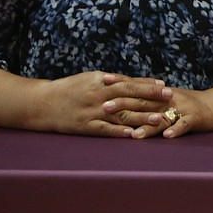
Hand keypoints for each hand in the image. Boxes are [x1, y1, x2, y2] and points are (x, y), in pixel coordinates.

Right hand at [38, 71, 172, 137]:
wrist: (41, 103)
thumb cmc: (70, 89)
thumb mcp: (91, 79)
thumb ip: (114, 81)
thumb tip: (137, 81)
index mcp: (101, 82)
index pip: (130, 83)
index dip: (148, 85)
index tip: (165, 86)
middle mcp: (98, 96)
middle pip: (129, 97)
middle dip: (151, 98)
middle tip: (171, 99)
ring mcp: (92, 112)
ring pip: (121, 114)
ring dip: (141, 116)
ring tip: (159, 118)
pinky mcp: (85, 127)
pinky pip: (105, 130)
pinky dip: (120, 131)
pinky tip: (134, 134)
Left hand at [104, 85, 212, 138]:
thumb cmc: (186, 105)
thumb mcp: (164, 98)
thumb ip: (145, 98)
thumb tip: (117, 96)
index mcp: (160, 94)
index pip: (137, 86)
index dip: (120, 82)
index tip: (101, 81)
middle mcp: (169, 99)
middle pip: (144, 101)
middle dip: (124, 104)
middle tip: (106, 107)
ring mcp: (182, 108)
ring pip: (162, 117)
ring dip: (147, 125)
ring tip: (134, 134)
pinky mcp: (195, 118)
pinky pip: (184, 124)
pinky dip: (176, 130)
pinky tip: (167, 136)